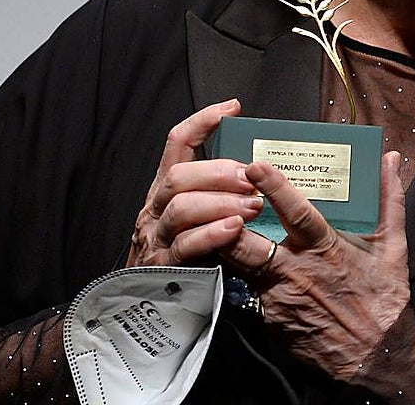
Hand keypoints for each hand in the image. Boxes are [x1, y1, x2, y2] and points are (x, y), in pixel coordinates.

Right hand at [127, 99, 263, 266]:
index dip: (202, 122)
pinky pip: (186, 245)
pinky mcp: (164, 266)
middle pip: (179, 176)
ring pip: (182, 208)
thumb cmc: (191, 252)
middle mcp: (157, 207)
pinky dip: (212, 234)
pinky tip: (234, 229)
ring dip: (221, 203)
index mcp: (167, 188)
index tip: (231, 109)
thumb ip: (218, 191)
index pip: (178, 143)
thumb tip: (257, 167)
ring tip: (252, 206)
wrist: (159, 306)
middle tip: (251, 178)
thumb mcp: (202, 214)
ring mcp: (157, 236)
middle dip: (217, 172)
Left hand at [223, 151, 409, 380]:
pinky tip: (233, 258)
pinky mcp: (268, 318)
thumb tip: (390, 159)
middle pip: (246, 242)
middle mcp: (295, 270)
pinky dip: (240, 272)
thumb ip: (389, 198)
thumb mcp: (393, 245)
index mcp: (324, 248)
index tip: (255, 166)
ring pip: (238, 265)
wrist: (376, 356)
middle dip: (226, 219)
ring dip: (226, 243)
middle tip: (215, 195)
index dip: (273, 188)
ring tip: (214, 220)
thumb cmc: (384, 298)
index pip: (294, 213)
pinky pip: (246, 289)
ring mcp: (277, 296)